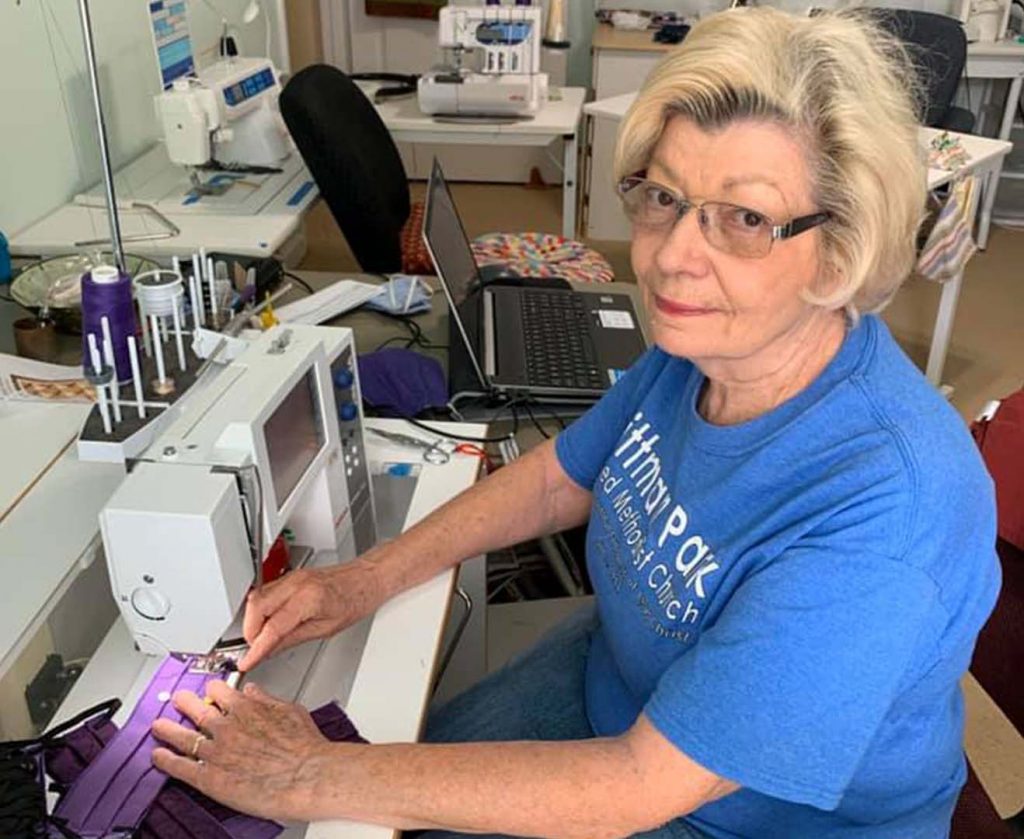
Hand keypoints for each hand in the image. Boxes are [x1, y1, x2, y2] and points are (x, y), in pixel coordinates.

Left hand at [151, 680, 341, 820]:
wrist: (304, 776)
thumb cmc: (303, 747)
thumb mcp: (290, 711)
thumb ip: (267, 700)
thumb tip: (255, 691)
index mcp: (245, 708)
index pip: (220, 691)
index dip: (213, 688)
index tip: (210, 688)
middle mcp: (226, 727)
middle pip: (197, 709)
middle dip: (184, 702)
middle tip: (178, 700)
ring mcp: (215, 752)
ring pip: (182, 737)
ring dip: (167, 730)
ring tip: (158, 726)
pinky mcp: (209, 777)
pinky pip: (180, 767)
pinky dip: (166, 761)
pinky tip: (158, 757)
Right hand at [239, 557, 384, 671]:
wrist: (366, 578)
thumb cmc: (355, 600)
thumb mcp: (326, 629)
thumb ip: (293, 639)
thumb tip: (270, 651)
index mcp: (308, 598)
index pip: (273, 627)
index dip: (257, 647)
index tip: (247, 661)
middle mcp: (296, 584)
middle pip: (256, 607)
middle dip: (250, 632)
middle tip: (255, 649)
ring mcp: (291, 577)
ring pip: (256, 597)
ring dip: (253, 620)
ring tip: (262, 638)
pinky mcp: (290, 575)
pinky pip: (265, 591)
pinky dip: (260, 608)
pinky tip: (267, 622)